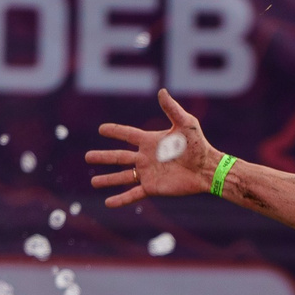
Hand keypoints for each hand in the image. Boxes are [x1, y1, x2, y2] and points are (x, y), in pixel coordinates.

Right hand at [87, 89, 219, 206]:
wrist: (207, 168)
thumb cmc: (199, 145)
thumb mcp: (185, 124)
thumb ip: (172, 109)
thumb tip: (162, 91)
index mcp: (150, 141)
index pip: (127, 135)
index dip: (114, 132)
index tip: (101, 129)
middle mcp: (146, 157)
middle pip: (119, 157)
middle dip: (103, 157)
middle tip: (87, 157)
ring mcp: (148, 173)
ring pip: (122, 176)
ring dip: (107, 179)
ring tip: (94, 182)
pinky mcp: (152, 188)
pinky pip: (133, 194)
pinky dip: (120, 199)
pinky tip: (108, 203)